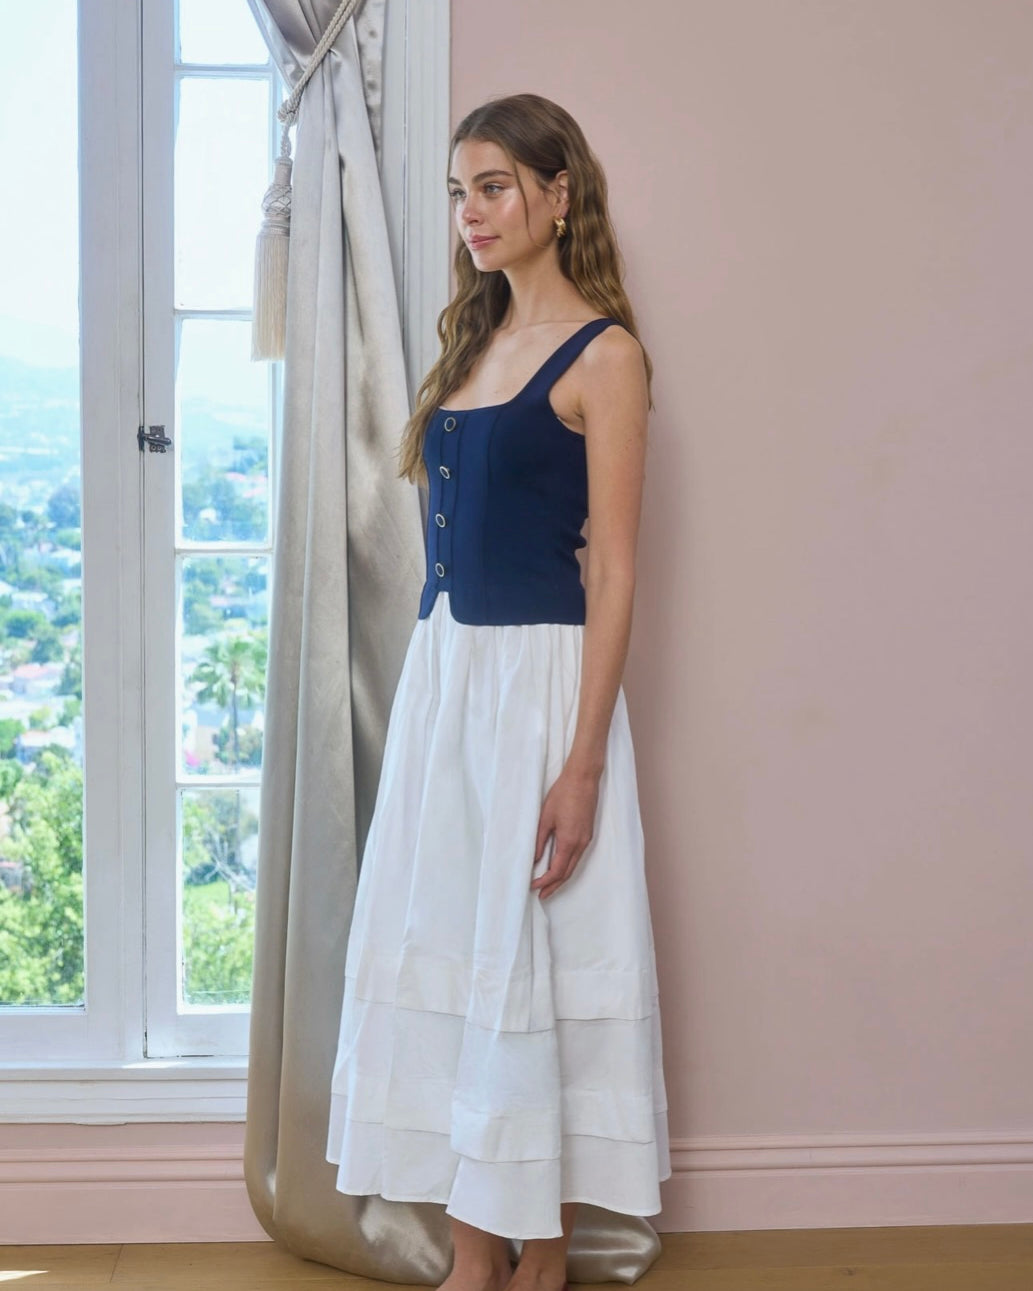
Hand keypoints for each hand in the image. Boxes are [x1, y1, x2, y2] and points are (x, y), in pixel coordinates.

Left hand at [530, 764, 600, 899]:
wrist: (583, 778)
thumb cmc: (563, 794)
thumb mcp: (545, 818)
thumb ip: (539, 841)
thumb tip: (532, 860)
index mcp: (569, 841)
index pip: (556, 871)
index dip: (544, 882)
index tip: (533, 886)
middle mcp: (581, 844)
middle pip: (567, 872)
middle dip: (554, 886)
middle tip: (542, 895)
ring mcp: (587, 839)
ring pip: (573, 865)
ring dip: (561, 877)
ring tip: (548, 885)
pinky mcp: (588, 833)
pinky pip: (577, 856)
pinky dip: (567, 865)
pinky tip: (559, 866)